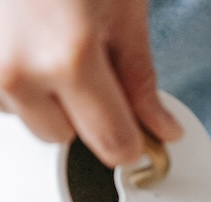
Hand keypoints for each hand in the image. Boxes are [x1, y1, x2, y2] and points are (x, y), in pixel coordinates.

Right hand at [0, 0, 181, 166]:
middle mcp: (17, 69)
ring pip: (28, 117)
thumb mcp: (125, 12)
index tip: (142, 140)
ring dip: (46, 96)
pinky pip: (0, 95)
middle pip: (64, 137)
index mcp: (69, 58)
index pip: (111, 143)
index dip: (132, 146)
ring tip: (55, 41)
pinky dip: (19, 78)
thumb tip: (160, 128)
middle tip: (92, 63)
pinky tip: (30, 41)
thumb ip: (140, 80)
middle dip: (84, 114)